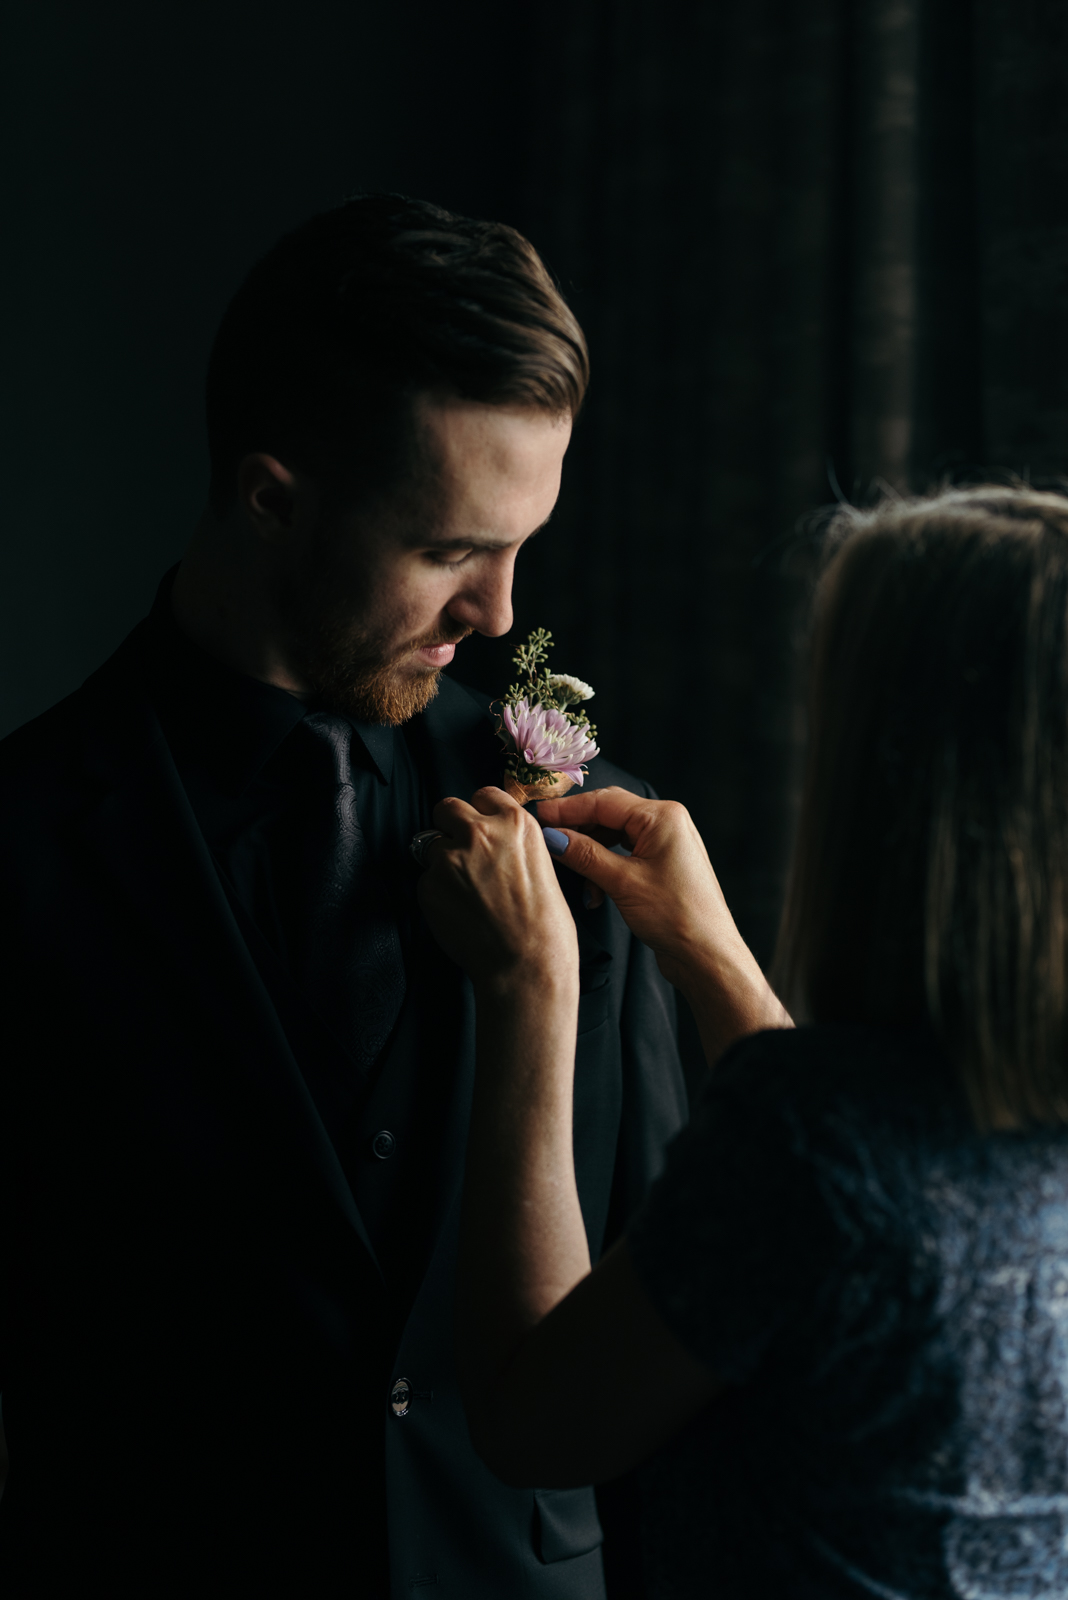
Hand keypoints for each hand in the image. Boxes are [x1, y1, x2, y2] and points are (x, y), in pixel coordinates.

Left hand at [417, 786, 579, 998]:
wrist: (526, 964)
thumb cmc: (545, 926)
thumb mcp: (543, 865)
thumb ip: (513, 843)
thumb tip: (494, 841)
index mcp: (515, 823)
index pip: (483, 794)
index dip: (480, 812)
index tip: (480, 826)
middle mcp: (480, 832)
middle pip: (447, 807)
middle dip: (451, 825)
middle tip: (461, 851)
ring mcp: (450, 858)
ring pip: (433, 846)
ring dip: (444, 863)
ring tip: (465, 892)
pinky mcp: (429, 885)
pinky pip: (427, 880)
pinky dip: (438, 893)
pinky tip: (459, 911)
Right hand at [536, 787, 789, 1056]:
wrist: (707, 955)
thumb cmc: (676, 917)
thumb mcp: (622, 882)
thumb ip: (584, 855)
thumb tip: (552, 837)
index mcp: (662, 817)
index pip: (604, 801)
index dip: (567, 809)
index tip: (539, 815)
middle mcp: (667, 823)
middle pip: (609, 814)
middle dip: (577, 829)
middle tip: (547, 840)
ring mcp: (666, 844)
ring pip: (614, 836)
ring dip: (590, 854)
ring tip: (577, 880)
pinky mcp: (662, 865)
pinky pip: (624, 854)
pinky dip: (605, 868)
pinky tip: (595, 892)